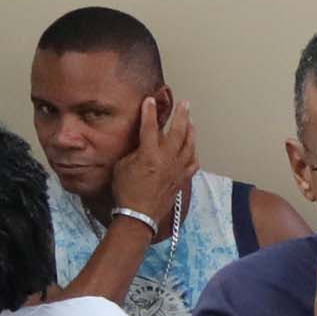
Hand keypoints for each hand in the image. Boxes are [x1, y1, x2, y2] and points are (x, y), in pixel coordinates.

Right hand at [114, 92, 197, 225]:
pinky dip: (193, 152)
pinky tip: (193, 147)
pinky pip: (192, 163)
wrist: (139, 215)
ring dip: (191, 131)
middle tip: (185, 104)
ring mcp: (177, 170)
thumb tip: (142, 141)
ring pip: (189, 146)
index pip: (150, 127)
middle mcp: (167, 160)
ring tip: (191, 121)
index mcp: (149, 155)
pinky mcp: (181, 179)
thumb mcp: (123, 166)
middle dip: (181, 116)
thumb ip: (134, 150)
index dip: (150, 112)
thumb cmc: (126, 191)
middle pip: (178, 132)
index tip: (150, 99)